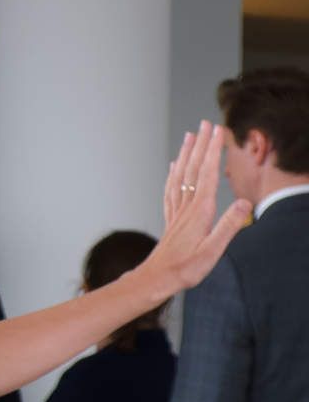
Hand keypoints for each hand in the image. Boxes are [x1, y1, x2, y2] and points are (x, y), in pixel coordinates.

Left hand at [144, 121, 249, 296]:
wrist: (157, 279)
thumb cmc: (186, 268)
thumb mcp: (213, 251)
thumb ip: (229, 226)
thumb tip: (244, 202)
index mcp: (199, 211)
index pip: (207, 174)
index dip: (213, 151)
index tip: (217, 131)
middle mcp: (186, 207)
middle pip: (193, 169)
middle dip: (200, 144)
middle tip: (205, 123)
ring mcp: (177, 212)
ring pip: (181, 175)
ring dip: (186, 153)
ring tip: (189, 136)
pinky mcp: (171, 219)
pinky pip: (171, 190)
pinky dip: (174, 174)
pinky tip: (174, 166)